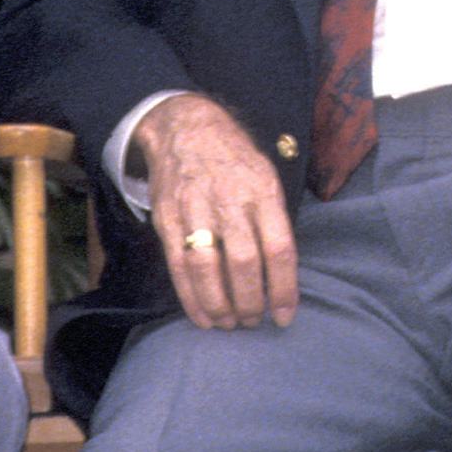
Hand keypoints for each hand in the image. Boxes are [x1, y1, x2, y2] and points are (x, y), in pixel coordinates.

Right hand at [132, 93, 297, 329]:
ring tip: (230, 323)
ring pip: (207, 268)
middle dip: (251, 302)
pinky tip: (204, 317)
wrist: (186, 129)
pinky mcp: (167, 218)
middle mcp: (229, 200)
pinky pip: (178, 265)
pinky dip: (191, 298)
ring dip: (220, 305)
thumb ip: (274, 222)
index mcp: (262, 192)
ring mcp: (195, 208)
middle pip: (243, 262)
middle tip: (254, 321)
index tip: (284, 317)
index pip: (279, 248)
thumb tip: (284, 277)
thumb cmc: (235, 162)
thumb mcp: (267, 177)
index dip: (283, 289)